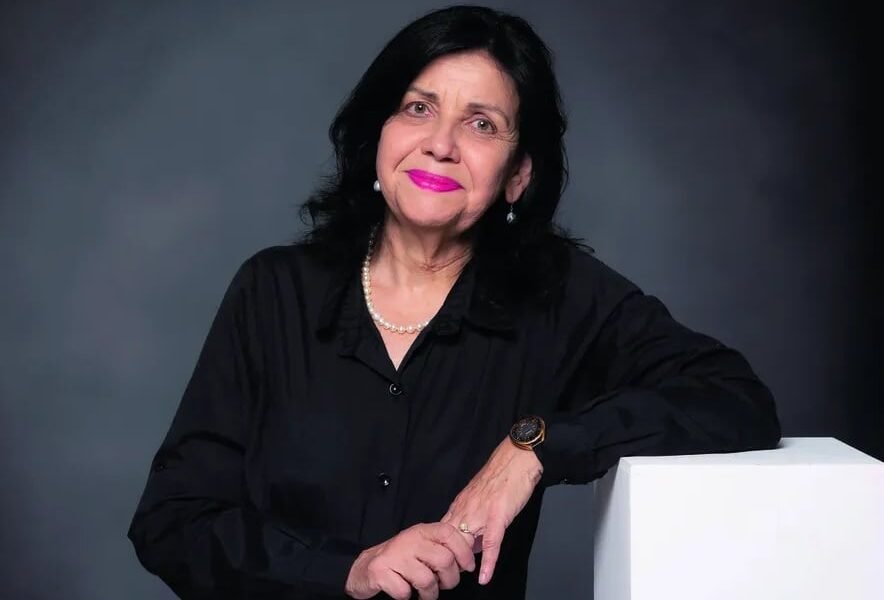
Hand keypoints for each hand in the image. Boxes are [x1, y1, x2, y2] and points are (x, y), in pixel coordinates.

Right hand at [344, 522, 475, 599]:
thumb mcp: (422, 547)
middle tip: (443, 586)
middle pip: (444, 560)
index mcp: (422, 531)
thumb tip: (467, 560)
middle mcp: (409, 539)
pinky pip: (405, 592)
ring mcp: (394, 555)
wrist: (365, 568)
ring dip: (429, 594)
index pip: (450, 533)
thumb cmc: (400, 560)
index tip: (467, 567)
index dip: (464, 552)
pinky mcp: (381, 571)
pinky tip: (403, 590)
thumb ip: (441, 548)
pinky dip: (407, 597)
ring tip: (424, 594)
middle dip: (449, 580)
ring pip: (427, 579)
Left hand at [441, 437, 542, 585]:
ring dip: (461, 563)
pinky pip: (491, 543)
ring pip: (465, 542)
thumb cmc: (501, 476)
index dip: (439, 549)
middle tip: (445, 576)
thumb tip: (471, 542)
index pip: (443, 532)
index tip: (438, 563)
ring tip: (457, 579)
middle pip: (449, 540)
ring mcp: (480, 514)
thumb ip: (472, 518)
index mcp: (460, 505)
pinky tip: (484, 577)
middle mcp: (465, 509)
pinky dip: (488, 562)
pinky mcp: (497, 516)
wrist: (516, 459)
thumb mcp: (480, 497)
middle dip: (446, 559)